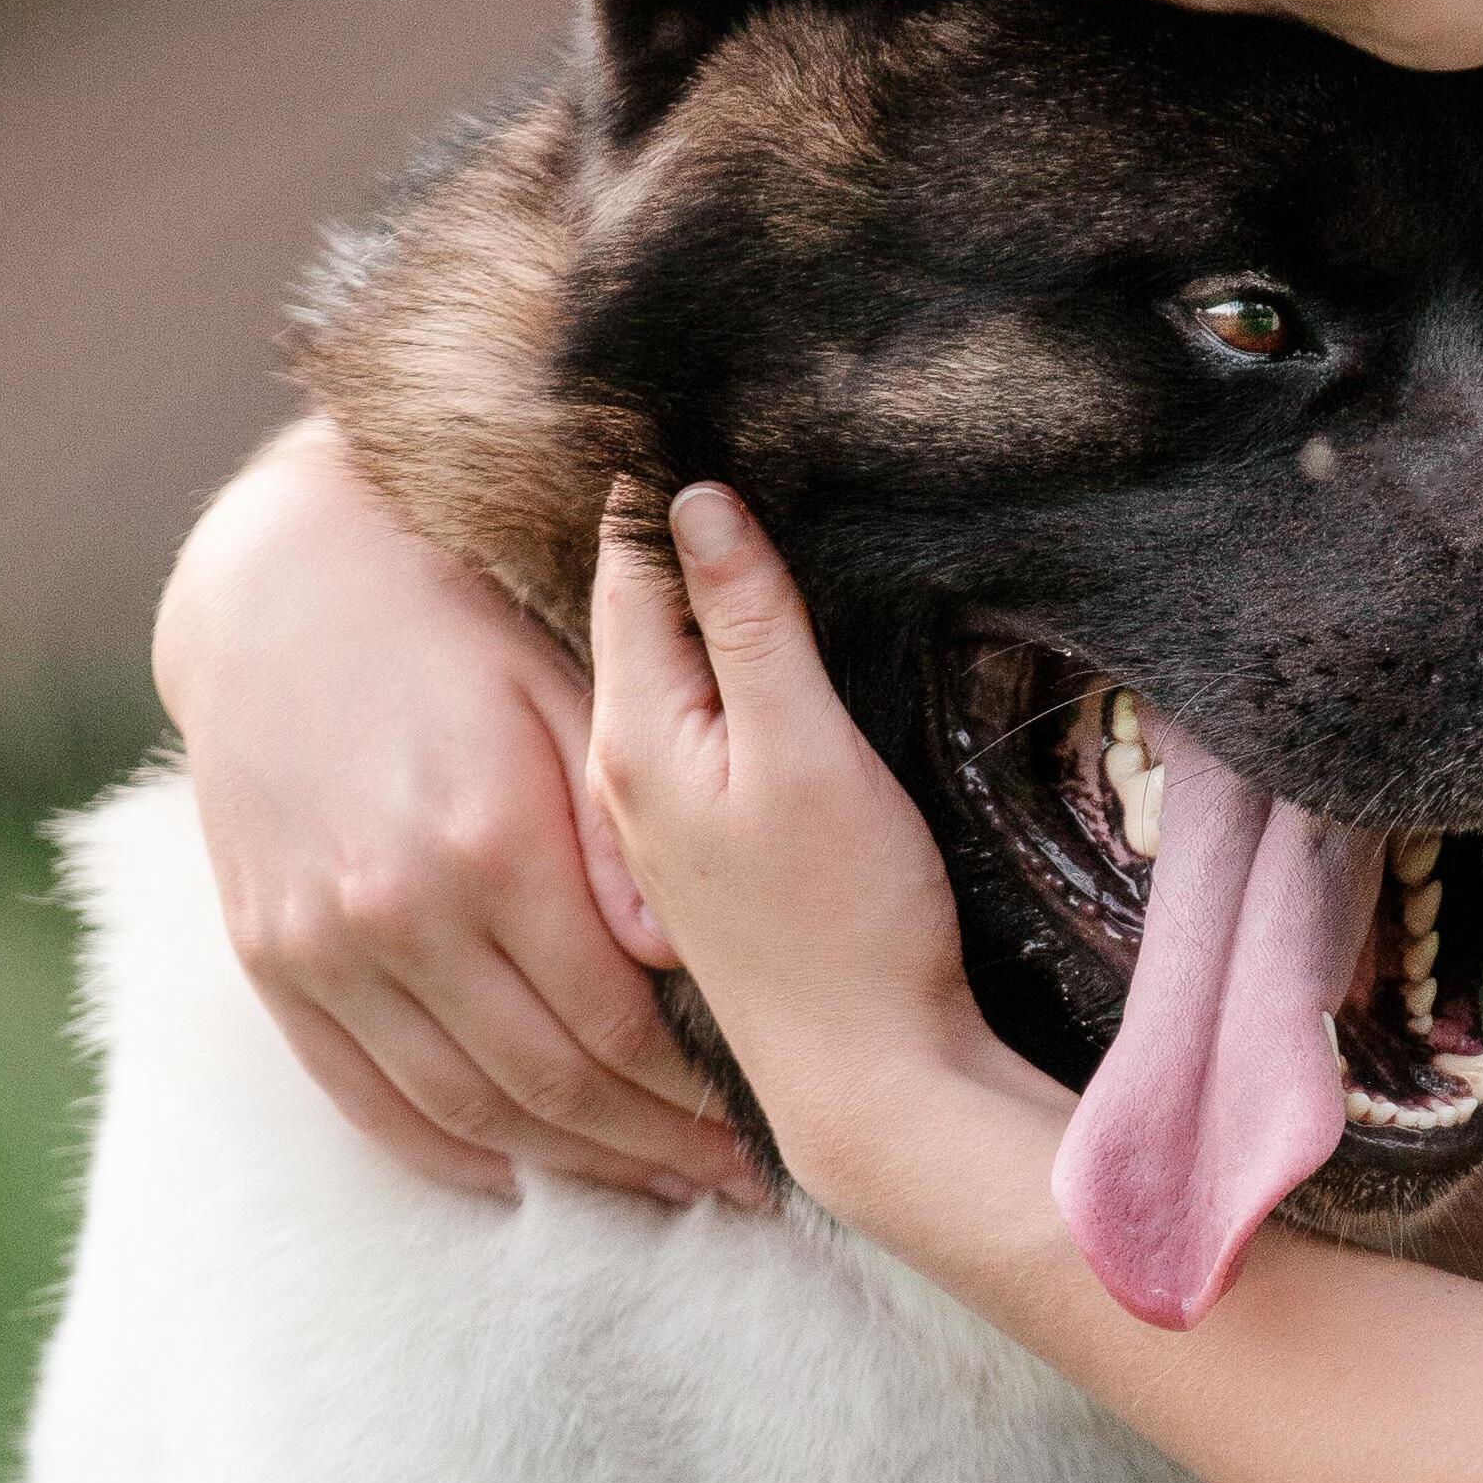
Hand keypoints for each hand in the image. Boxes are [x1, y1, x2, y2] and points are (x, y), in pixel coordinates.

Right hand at [152, 420, 767, 1207]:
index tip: (762, 1117)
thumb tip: (676, 953)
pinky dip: (448, 1150)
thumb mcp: (560, 689)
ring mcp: (321, 947)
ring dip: (570, 1164)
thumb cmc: (456, 620)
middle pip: (549, 1082)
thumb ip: (618, 826)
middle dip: (653, 1145)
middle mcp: (397, 912)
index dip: (696, 1086)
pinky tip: (521, 1174)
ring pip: (465, 1107)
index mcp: (489, 841)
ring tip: (657, 1187)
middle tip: (733, 1180)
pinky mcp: (273, 962)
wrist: (280, 587)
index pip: (616, 1017)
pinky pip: (365, 1097)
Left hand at [585, 484, 995, 1208]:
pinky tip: (724, 663)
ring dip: (671, 607)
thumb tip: (699, 500)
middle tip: (672, 436)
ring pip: (647, 681)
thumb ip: (750, 625)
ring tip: (693, 525)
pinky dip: (692, 679)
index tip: (659, 399)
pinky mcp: (695, 865)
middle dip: (651, 536)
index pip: (624, 572)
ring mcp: (649, 828)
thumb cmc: (844, 916)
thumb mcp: (806, 747)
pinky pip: (674, 738)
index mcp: (633, 735)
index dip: (649, 487)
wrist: (865, 1083)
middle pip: (625, 621)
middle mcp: (618, 776)